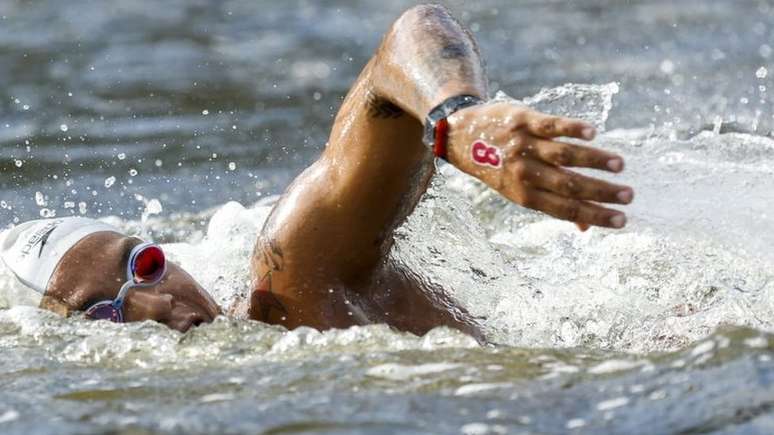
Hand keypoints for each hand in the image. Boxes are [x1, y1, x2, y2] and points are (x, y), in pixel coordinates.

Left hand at [446, 102, 632, 228]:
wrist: (462, 135)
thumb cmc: (498, 167)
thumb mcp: (517, 191)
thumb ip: (552, 204)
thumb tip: (586, 229)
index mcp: (525, 195)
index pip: (565, 209)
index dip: (594, 216)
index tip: (622, 221)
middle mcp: (524, 173)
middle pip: (568, 185)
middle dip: (601, 192)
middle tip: (629, 196)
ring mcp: (524, 145)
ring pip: (563, 155)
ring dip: (594, 160)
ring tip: (620, 166)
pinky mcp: (523, 120)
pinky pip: (550, 125)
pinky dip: (572, 129)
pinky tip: (593, 133)